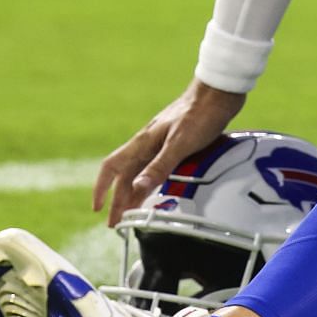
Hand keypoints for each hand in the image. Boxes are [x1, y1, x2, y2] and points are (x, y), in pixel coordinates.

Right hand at [92, 79, 246, 226]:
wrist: (218, 93)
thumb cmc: (200, 114)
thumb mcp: (179, 144)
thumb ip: (159, 166)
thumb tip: (136, 187)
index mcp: (143, 143)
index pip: (112, 167)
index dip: (101, 188)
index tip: (98, 208)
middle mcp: (147, 143)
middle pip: (125, 175)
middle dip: (118, 199)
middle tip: (116, 223)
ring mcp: (160, 142)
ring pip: (140, 172)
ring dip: (134, 193)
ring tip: (132, 212)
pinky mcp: (174, 141)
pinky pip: (155, 167)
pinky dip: (150, 182)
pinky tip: (156, 190)